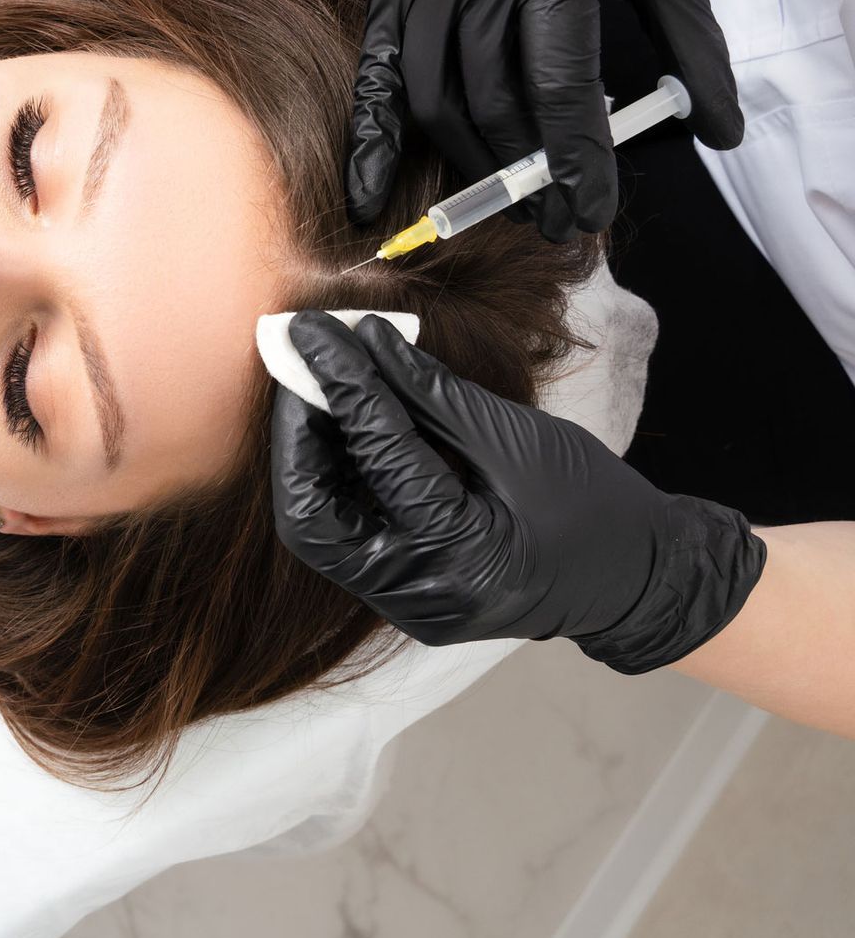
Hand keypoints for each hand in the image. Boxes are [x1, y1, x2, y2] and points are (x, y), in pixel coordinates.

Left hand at [268, 311, 765, 673]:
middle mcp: (421, 593)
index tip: (314, 334)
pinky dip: (337, 478)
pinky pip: (346, 534)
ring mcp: (406, 604)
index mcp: (463, 555)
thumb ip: (430, 392)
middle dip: (298, 434)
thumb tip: (364, 340)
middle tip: (301, 366)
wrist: (640, 577)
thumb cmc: (597, 505)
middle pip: (314, 515)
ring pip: (320, 528)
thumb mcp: (517, 437)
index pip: (379, 458)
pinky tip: (341, 426)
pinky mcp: (401, 595)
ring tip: (316, 387)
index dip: (341, 386)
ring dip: (309, 454)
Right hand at [347, 0, 743, 240]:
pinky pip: (376, 81)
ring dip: (471, 164)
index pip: (559, 82)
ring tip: (506, 201)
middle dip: (526, 174)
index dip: (574, 156)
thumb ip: (692, 41)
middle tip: (555, 220)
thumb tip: (717, 129)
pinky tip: (372, 197)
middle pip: (493, 102)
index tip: (587, 209)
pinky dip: (371, 145)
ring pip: (437, 101)